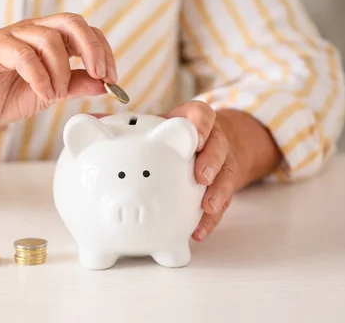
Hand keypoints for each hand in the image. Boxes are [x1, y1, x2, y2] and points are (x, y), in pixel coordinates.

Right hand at [0, 13, 116, 134]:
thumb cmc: (7, 98)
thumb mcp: (53, 93)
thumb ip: (77, 85)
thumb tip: (106, 84)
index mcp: (50, 38)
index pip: (85, 31)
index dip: (103, 51)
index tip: (111, 78)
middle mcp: (33, 30)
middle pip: (71, 22)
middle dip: (91, 48)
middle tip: (98, 74)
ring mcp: (13, 35)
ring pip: (49, 38)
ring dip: (61, 72)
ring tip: (56, 95)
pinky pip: (24, 55)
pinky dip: (40, 77)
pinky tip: (43, 94)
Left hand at [165, 102, 280, 241]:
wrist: (216, 141)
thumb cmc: (182, 133)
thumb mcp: (169, 122)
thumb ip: (152, 128)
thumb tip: (119, 139)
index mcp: (198, 119)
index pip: (202, 114)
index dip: (200, 125)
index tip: (196, 138)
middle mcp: (215, 138)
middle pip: (218, 145)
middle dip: (211, 160)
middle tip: (202, 176)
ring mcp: (225, 161)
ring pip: (226, 175)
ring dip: (218, 193)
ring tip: (208, 208)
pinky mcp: (226, 184)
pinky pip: (223, 201)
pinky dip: (211, 218)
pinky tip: (199, 231)